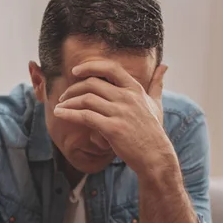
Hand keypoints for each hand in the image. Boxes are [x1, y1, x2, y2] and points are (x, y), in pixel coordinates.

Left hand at [53, 61, 172, 174]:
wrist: (155, 156)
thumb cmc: (153, 131)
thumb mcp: (156, 104)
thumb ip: (157, 84)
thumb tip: (164, 66)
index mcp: (135, 89)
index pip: (110, 68)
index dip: (90, 66)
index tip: (75, 71)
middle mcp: (127, 98)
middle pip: (92, 84)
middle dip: (73, 88)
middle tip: (63, 96)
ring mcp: (120, 113)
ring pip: (86, 99)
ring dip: (68, 102)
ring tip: (59, 107)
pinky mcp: (112, 129)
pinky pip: (85, 116)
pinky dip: (69, 114)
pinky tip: (60, 114)